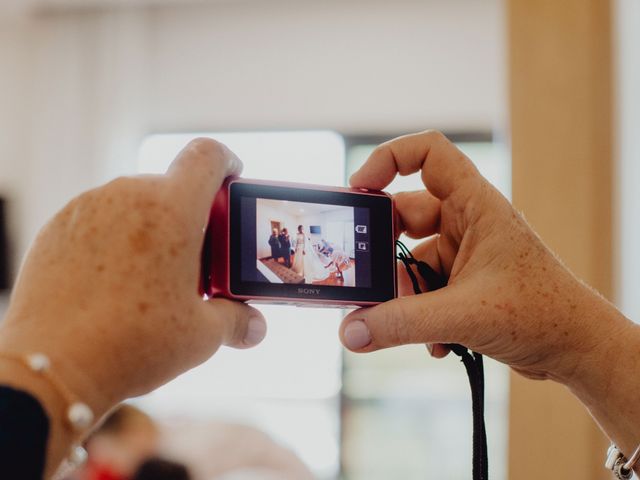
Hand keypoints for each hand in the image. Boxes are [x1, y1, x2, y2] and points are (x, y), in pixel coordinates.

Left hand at [0, 138, 266, 415]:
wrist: (53, 364)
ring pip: (134, 203)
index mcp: (173, 209)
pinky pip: (100, 219)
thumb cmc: (133, 343)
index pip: (208, 156)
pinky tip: (115, 282)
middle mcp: (129, 195)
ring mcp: (88, 207)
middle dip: (190, 213)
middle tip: (197, 256)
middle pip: (172, 185)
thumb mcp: (201, 335)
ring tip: (153, 275)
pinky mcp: (58, 227)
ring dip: (152, 227)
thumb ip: (236, 321)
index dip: (226, 162)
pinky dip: (116, 239)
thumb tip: (254, 326)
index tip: (232, 178)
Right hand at [339, 131, 633, 385]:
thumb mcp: (465, 314)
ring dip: (401, 294)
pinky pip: (423, 289)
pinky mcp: (462, 283)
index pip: (428, 153)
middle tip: (363, 272)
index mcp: (475, 205)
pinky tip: (434, 343)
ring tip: (400, 324)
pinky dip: (417, 313)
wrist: (577, 349)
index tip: (359, 188)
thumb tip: (351, 331)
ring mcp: (463, 253)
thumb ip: (403, 322)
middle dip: (383, 248)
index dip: (388, 159)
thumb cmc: (543, 313)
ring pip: (410, 259)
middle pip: (405, 214)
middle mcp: (467, 222)